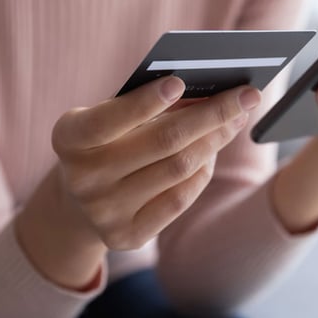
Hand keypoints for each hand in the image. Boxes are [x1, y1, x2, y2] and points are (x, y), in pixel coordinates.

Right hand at [51, 77, 260, 250]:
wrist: (78, 201)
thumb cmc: (105, 141)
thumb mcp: (110, 117)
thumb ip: (145, 103)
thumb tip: (208, 91)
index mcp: (69, 138)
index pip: (108, 119)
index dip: (144, 102)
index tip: (180, 82)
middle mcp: (82, 179)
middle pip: (162, 142)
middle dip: (212, 114)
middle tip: (247, 95)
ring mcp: (104, 212)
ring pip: (179, 169)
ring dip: (215, 140)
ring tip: (236, 119)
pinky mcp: (126, 236)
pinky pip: (180, 199)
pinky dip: (203, 171)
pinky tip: (213, 151)